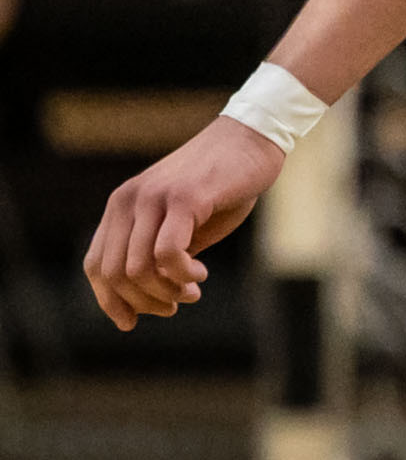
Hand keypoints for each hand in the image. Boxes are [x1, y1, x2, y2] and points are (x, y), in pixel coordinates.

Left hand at [87, 115, 289, 329]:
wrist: (255, 137)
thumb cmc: (225, 182)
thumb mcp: (185, 221)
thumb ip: (162, 250)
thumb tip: (151, 296)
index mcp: (122, 205)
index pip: (96, 266)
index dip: (110, 301)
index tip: (132, 322)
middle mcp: (128, 200)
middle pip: (114, 274)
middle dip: (143, 302)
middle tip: (176, 304)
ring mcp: (153, 197)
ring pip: (137, 269)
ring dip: (165, 292)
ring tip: (192, 291)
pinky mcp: (183, 198)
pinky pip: (167, 254)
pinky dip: (182, 274)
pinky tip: (199, 274)